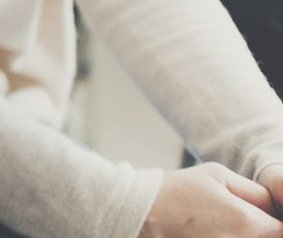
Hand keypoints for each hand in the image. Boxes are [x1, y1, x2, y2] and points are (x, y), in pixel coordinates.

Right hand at [140, 163, 282, 236]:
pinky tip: (210, 231)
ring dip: (243, 234)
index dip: (278, 222)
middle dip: (263, 230)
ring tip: (222, 224)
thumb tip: (276, 206)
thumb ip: (255, 191)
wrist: (137, 214)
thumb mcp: (217, 175)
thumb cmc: (175, 191)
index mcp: (247, 222)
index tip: (269, 218)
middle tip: (237, 218)